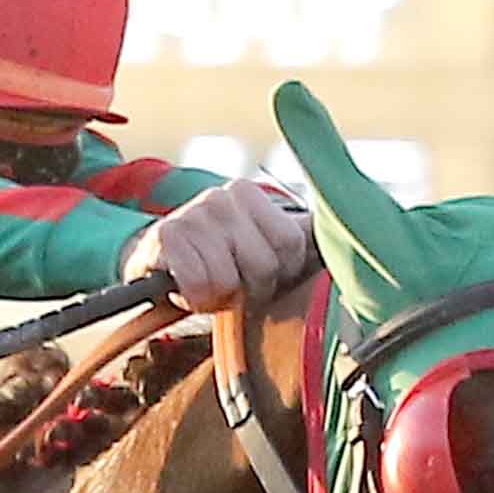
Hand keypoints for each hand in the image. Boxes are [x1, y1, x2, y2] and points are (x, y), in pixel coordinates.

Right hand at [126, 182, 315, 316]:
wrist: (147, 261)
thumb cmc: (209, 258)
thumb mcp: (250, 241)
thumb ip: (294, 238)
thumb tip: (346, 238)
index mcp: (248, 193)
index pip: (290, 243)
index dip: (279, 274)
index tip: (258, 278)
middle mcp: (222, 196)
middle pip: (263, 264)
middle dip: (248, 289)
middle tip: (231, 288)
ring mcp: (193, 214)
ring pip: (229, 278)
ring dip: (217, 297)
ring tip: (207, 288)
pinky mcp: (167, 237)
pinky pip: (199, 284)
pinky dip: (194, 298)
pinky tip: (186, 290)